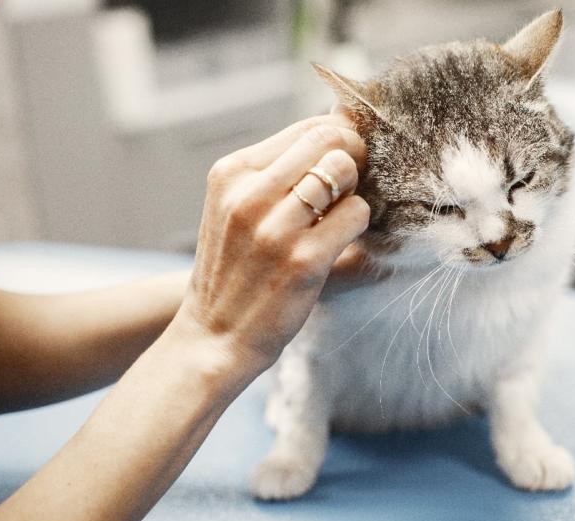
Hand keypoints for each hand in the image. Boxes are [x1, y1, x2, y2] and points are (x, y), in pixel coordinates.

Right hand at [170, 115, 369, 390]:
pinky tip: (343, 241)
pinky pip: (356, 213)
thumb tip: (337, 134)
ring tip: (339, 218)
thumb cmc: (236, 269)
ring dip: (355, 192)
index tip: (346, 162)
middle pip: (329, 141)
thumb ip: (275, 173)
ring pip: (344, 171)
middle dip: (353, 159)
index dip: (339, 140)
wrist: (214, 336)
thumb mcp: (235, 208)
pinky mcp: (303, 259)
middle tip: (351, 189)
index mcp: (231, 173)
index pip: (306, 129)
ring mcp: (275, 228)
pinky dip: (360, 224)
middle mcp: (248, 194)